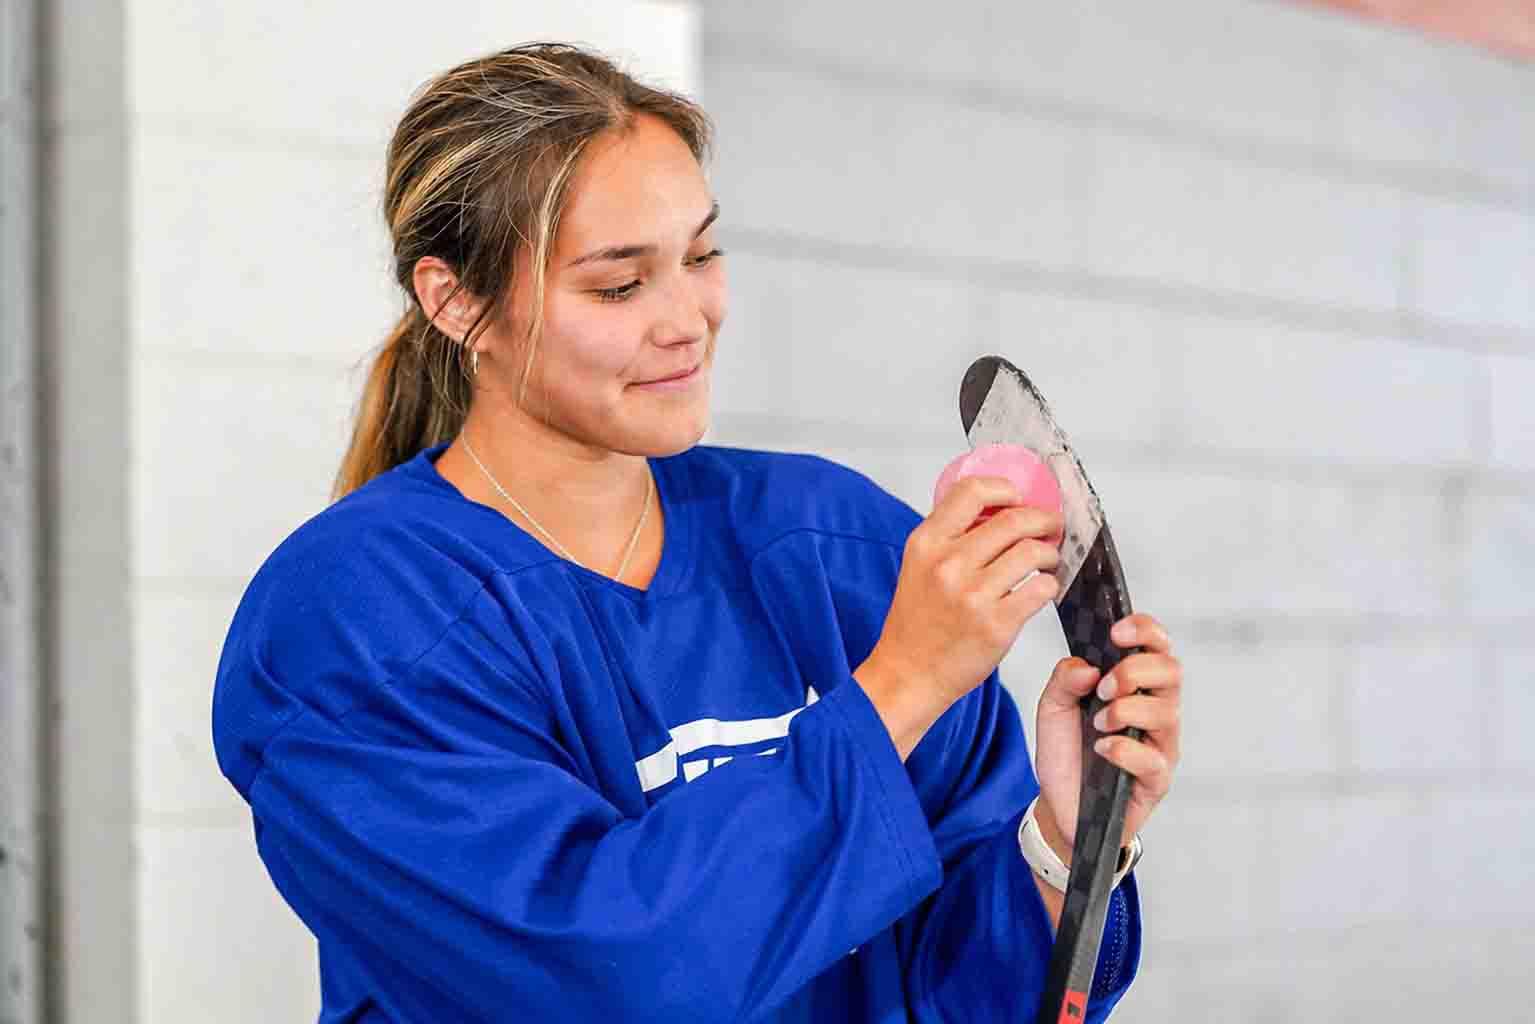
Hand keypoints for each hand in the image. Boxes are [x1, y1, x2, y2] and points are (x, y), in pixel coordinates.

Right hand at [855, 476, 1064, 758]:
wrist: (908, 675)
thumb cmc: (916, 624)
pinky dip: (1048, 586)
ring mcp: (973, 595)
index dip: (1005, 490)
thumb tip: (999, 510)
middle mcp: (948, 564)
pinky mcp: (997, 624)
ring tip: (1047, 561)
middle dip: (1042, 520)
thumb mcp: (918, 566)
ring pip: (1032, 552)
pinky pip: (1041, 589)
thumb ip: (950, 536)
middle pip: (1013, 520)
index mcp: (926, 543)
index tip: (1018, 498)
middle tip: (1050, 527)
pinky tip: (1041, 589)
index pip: (972, 491)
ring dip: (1049, 554)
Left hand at [1033, 613, 1181, 854]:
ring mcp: (1160, 745)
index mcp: (1136, 685)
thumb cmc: (1067, 751)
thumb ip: (1064, 679)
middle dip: (1135, 670)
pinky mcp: (1156, 780)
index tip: (1115, 632)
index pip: (1157, 646)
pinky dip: (1125, 748)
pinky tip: (1103, 750)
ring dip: (1126, 709)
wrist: (1059, 804)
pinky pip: (1153, 759)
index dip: (1145, 630)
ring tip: (1098, 722)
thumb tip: (1086, 666)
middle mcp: (1156, 710)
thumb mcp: (1053, 707)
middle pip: (1172, 671)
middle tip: (1102, 687)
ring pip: (1166, 712)